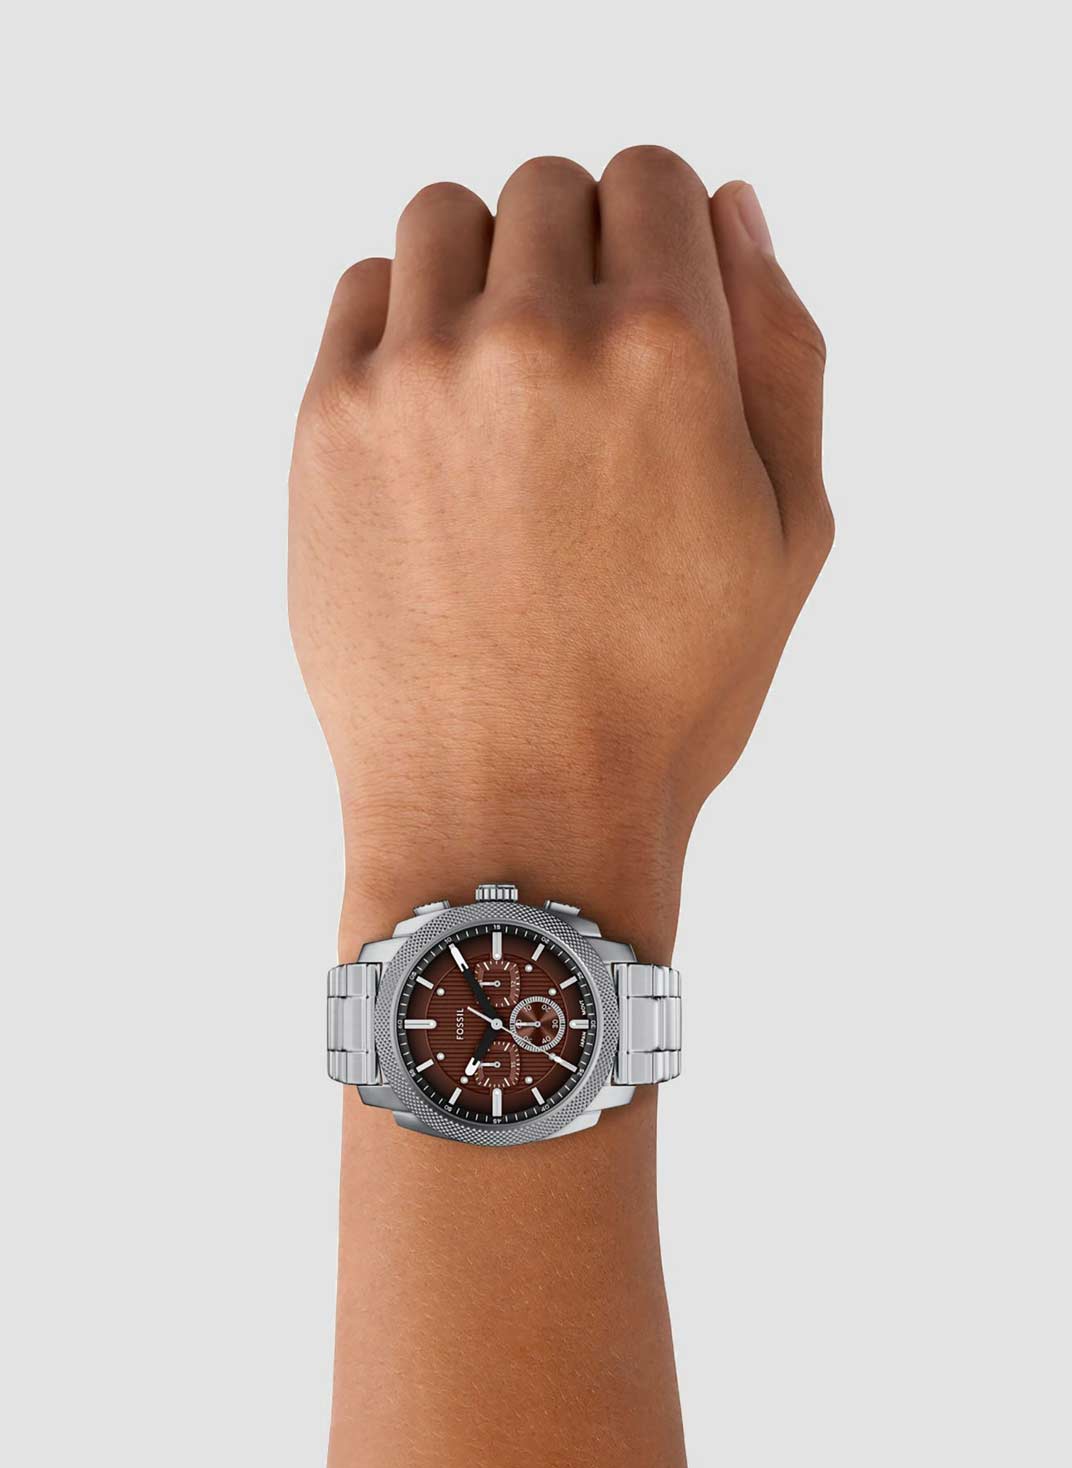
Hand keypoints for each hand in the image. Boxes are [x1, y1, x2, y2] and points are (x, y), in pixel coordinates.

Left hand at [289, 147, 831, 953]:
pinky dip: (404, 318)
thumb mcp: (790, 534)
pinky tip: (440, 410)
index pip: (652, 177)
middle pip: (548, 188)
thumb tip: (733, 210)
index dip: (663, 230)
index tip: (653, 297)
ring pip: (444, 221)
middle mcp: (531, 335)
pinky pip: (361, 293)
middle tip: (587, 360)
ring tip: (508, 376)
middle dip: (581, 247)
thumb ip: (782, 350)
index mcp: (663, 350)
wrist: (510, 812)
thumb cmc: (666, 695)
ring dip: (487, 265)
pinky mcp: (328, 426)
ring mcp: (414, 376)